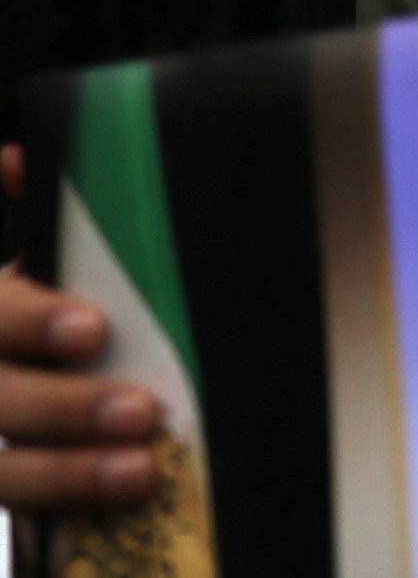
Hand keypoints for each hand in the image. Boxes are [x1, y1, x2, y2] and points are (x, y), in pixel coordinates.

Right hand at [0, 145, 161, 510]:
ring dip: (68, 477)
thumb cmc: (13, 304)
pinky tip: (113, 517)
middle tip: (144, 412)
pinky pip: (13, 510)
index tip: (94, 330)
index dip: (34, 321)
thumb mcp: (8, 248)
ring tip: (141, 474)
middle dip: (66, 411)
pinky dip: (57, 511)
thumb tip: (23, 160)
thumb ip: (21, 210)